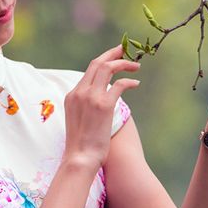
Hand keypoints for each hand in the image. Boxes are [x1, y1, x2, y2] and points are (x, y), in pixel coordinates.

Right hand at [63, 45, 140, 170]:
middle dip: (112, 53)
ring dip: (123, 64)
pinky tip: (136, 83)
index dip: (102, 61)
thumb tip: (100, 101)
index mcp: (71, 95)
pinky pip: (120, 85)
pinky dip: (129, 81)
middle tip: (124, 49)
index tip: (113, 57)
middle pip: (97, 63)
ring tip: (135, 65)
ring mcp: (91, 97)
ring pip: (107, 69)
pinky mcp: (104, 105)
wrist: (80, 158)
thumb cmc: (81, 144)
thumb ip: (85, 105)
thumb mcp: (77, 119)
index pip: (88, 71)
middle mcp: (80, 92)